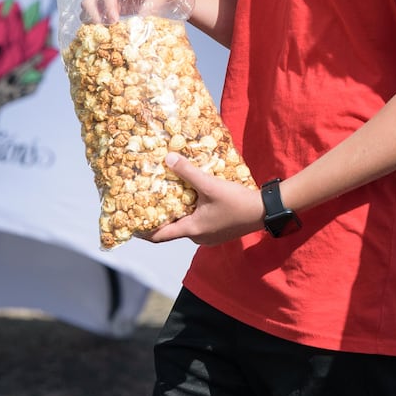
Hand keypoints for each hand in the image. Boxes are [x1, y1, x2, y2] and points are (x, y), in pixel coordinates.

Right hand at [82, 0, 189, 24]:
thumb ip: (150, 6)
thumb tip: (138, 25)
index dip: (108, 8)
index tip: (114, 22)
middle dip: (95, 16)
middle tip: (107, 29)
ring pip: (90, 6)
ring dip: (96, 19)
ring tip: (109, 30)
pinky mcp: (111, 1)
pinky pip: (98, 11)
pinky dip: (100, 21)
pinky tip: (112, 30)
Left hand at [140, 153, 263, 245]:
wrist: (265, 211)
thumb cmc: (237, 202)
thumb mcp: (210, 185)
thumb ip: (188, 172)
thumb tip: (168, 158)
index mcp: (192, 230)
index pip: (159, 236)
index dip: (143, 231)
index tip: (131, 223)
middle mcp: (198, 237)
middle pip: (172, 229)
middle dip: (162, 216)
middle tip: (152, 200)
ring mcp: (209, 236)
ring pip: (187, 225)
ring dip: (179, 212)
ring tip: (172, 195)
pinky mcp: (219, 231)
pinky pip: (199, 223)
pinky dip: (192, 212)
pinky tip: (195, 197)